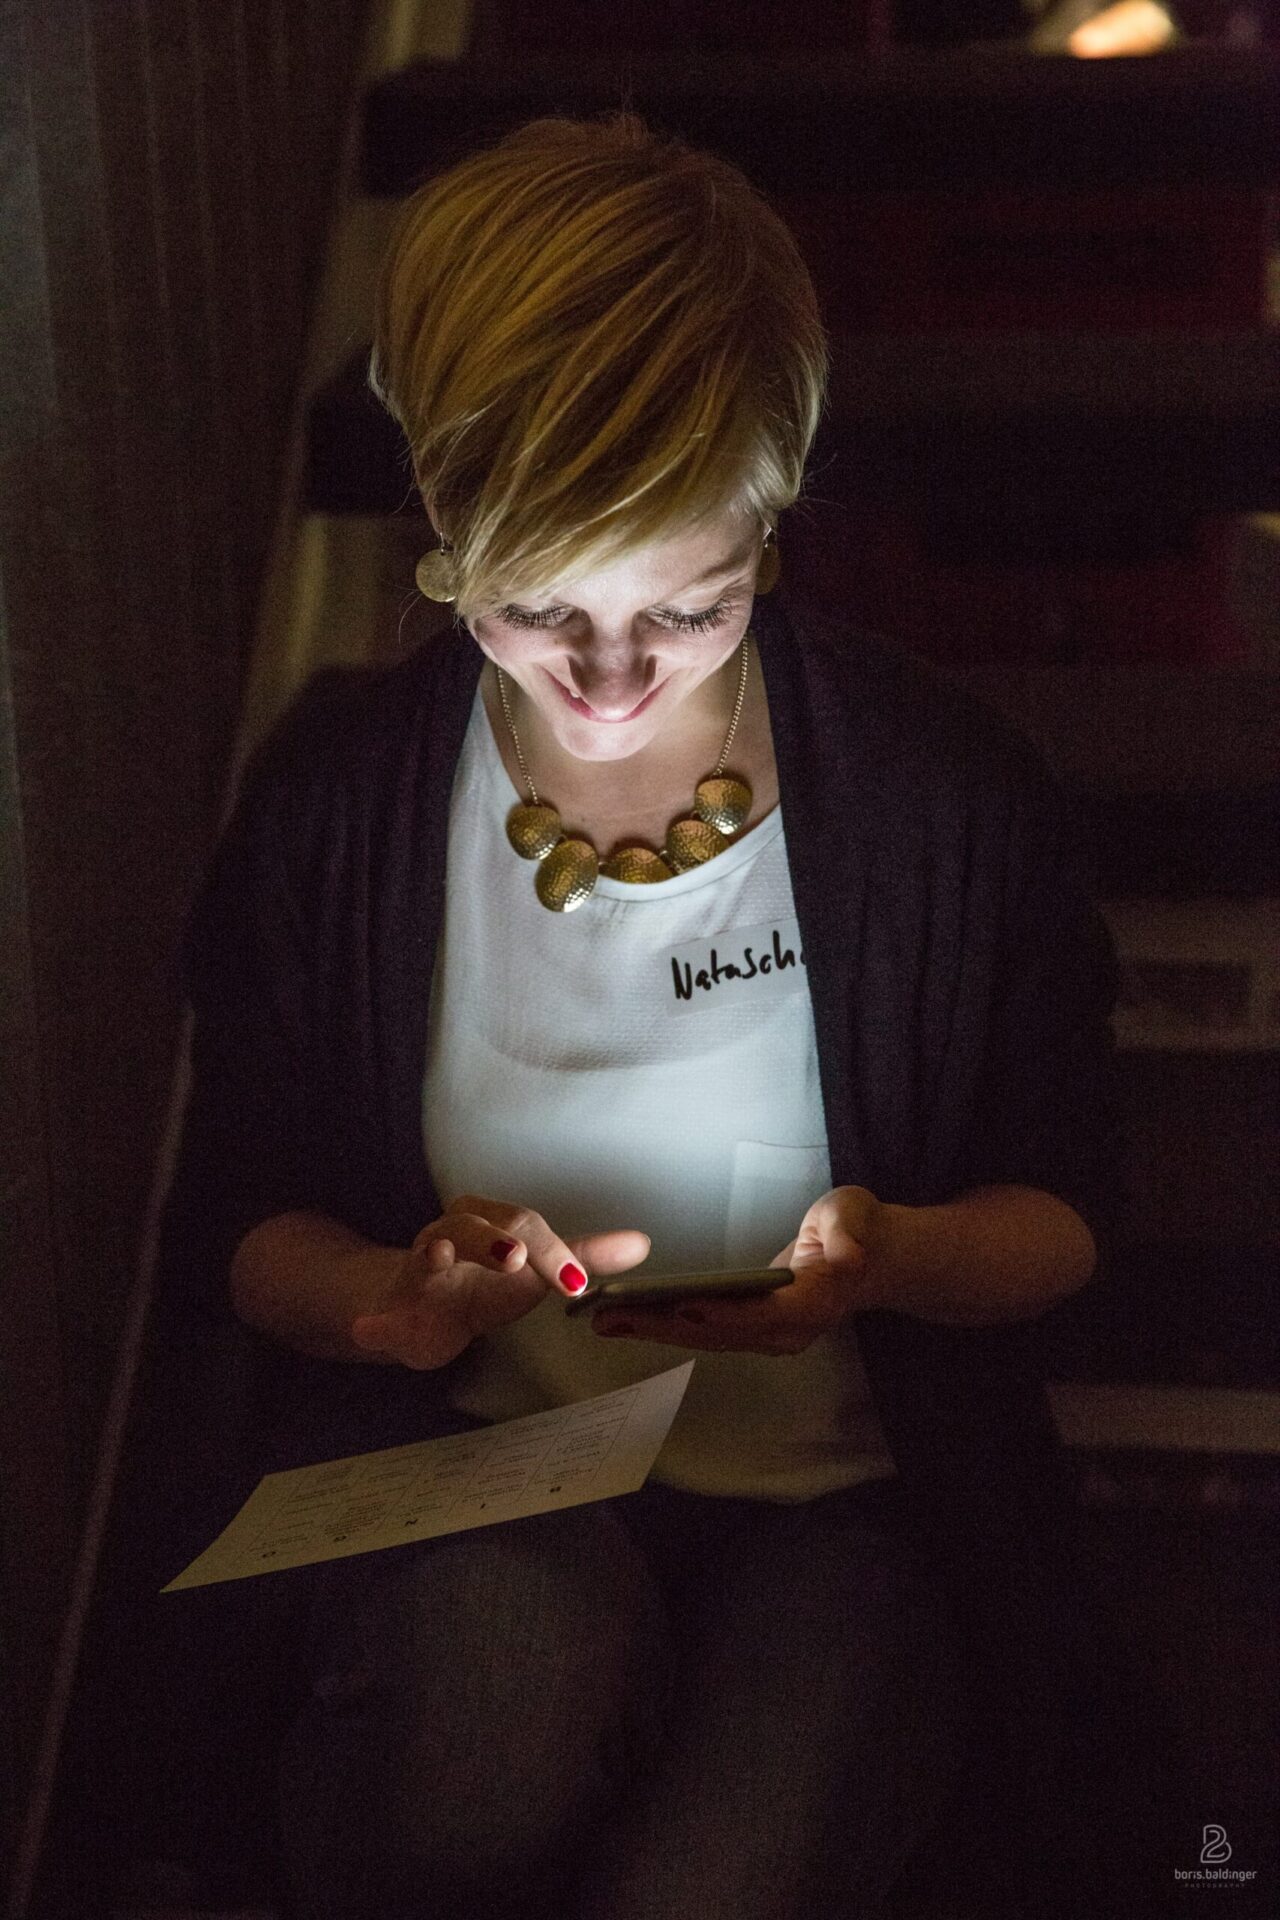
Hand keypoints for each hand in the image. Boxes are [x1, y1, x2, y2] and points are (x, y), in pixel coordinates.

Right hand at [350, 1193, 650, 1369]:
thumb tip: (640, 1243)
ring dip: (433, 1255)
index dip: (551, 1252)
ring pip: (423, 1256)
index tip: (577, 1283)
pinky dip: (372, 1323)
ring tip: (442, 1258)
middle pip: (471, 1227)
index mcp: (484, 1221)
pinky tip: (367, 1330)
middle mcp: (447, 1236)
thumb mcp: (534, 1269)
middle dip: (494, 1241)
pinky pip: (375, 1317)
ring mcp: (417, 1274)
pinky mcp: (392, 1313)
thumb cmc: (483, 1282)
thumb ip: (582, 1256)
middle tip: (517, 1260)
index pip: (523, 1226)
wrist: (421, 1308)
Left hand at [590, 1185, 885, 1354]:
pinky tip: (628, 1317)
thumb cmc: (859, 1229)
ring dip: (653, 1331)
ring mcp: (767, 1336)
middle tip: (609, 1316)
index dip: (725, 1314)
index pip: (764, 1314)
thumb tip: (848, 1257)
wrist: (870, 1259)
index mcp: (813, 1303)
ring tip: (603, 1318)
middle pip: (720, 1333)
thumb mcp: (856, 1217)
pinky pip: (703, 1332)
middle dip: (663, 1327)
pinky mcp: (751, 1331)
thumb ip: (850, 1236)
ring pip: (705, 1338)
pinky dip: (665, 1326)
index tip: (683, 1308)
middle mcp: (786, 1332)